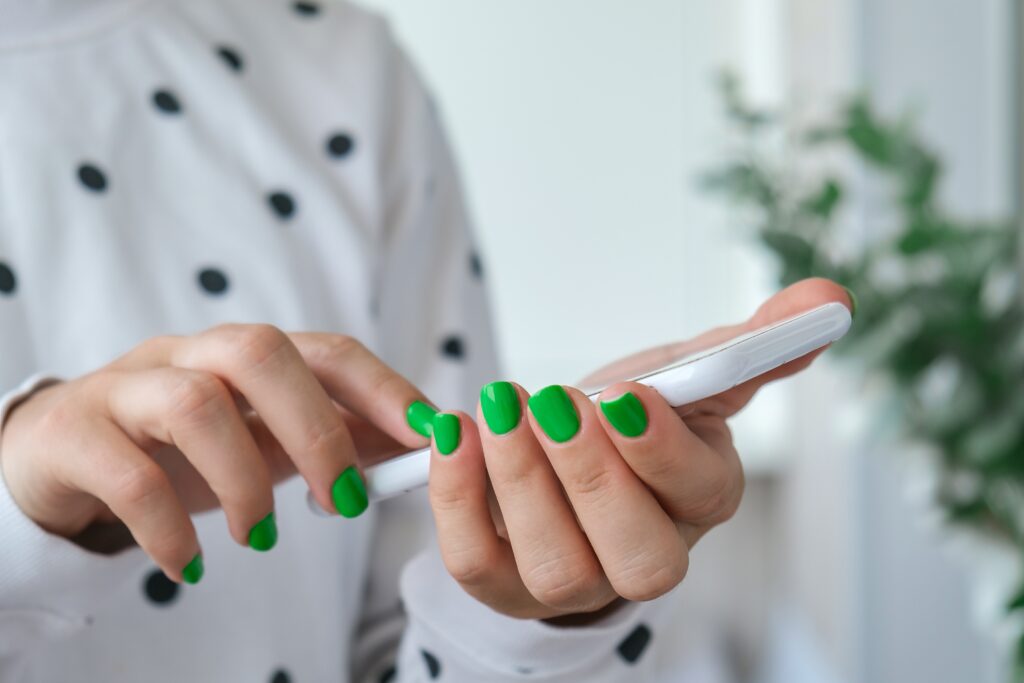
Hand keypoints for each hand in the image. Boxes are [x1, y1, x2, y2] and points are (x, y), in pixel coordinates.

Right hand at [0, 326, 432, 581]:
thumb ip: (331, 436)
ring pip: (193, 404)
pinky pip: (126, 473)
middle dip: (317, 429)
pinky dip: (169, 528)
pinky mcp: (73, 434)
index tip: (429, 435)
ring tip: (262, 538)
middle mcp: (186, 355)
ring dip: (244, 481)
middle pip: (259, 352)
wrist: (56, 457)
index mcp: (242, 356)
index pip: (324, 349)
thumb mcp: (259, 439)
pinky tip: (189, 565)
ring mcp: (126, 388)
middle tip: (345, 503)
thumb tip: (420, 443)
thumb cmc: (177, 449)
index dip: (381, 387)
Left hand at [427, 278, 852, 618]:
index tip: (621, 392)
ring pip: (558, 567)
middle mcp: (646, 555)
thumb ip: (748, 343)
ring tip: (500, 408)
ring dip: (521, 484)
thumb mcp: (684, 370)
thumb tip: (828, 297)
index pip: (698, 492)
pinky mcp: (504, 585)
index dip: (659, 448)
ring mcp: (576, 581)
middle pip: (639, 557)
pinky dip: (459, 501)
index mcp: (700, 496)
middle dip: (592, 476)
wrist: (559, 452)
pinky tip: (454, 434)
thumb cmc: (627, 414)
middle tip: (553, 402)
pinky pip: (477, 566)